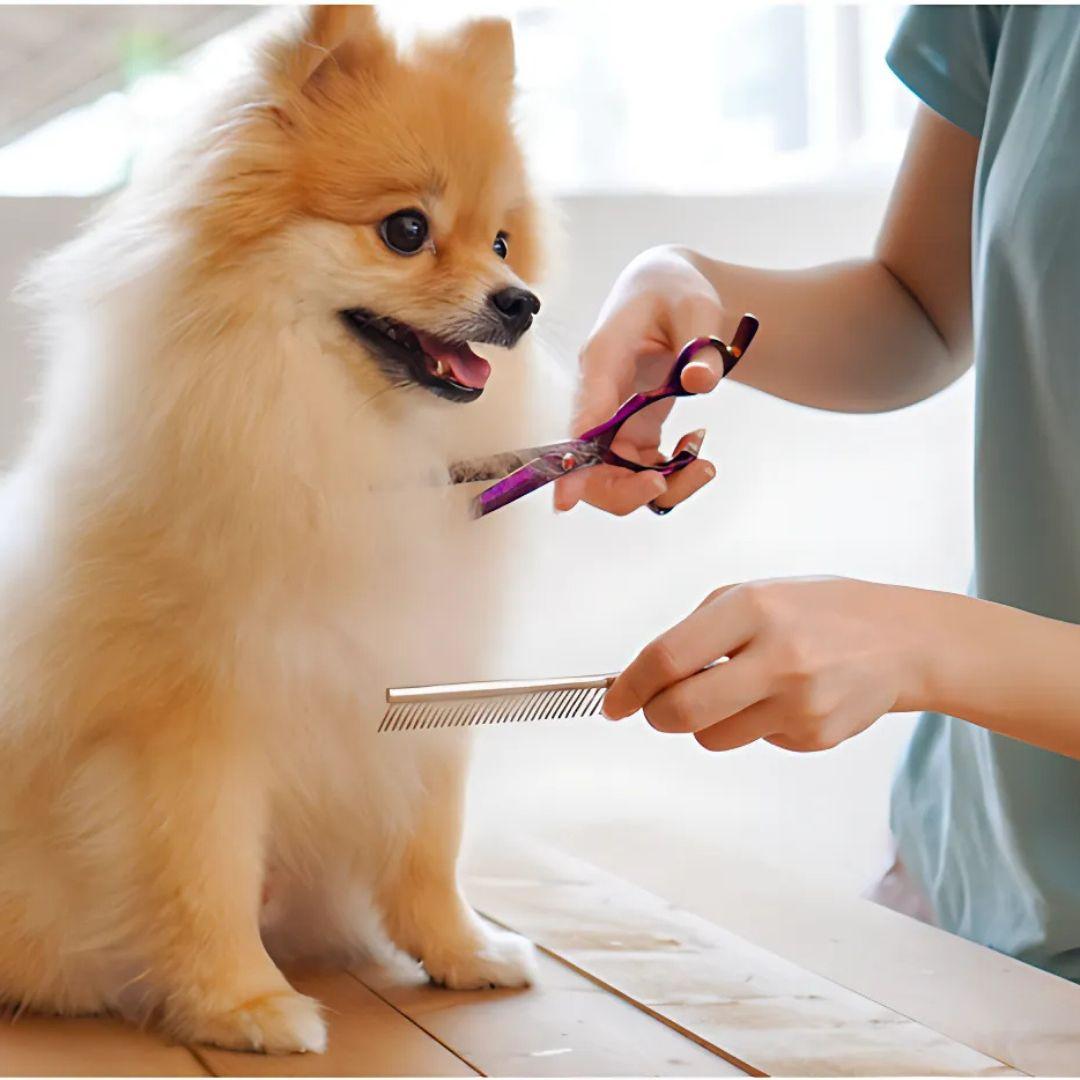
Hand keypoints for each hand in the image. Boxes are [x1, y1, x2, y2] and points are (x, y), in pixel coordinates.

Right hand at [555, 246, 729, 514]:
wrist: (669, 292)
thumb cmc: (674, 293)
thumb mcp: (696, 308)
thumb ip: (700, 346)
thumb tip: (702, 381)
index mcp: (603, 361)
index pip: (582, 420)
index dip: (570, 465)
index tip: (564, 501)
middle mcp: (599, 397)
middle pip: (591, 465)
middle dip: (627, 490)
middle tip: (673, 481)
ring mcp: (614, 419)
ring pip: (618, 477)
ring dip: (661, 486)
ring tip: (704, 464)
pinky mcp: (632, 430)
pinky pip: (642, 471)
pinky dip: (673, 473)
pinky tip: (696, 444)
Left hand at [603, 577, 931, 751]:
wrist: (903, 641)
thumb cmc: (818, 611)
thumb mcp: (755, 594)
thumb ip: (698, 630)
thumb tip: (646, 676)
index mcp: (753, 608)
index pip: (668, 658)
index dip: (630, 686)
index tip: (614, 702)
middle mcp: (777, 656)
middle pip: (682, 712)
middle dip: (655, 715)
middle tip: (656, 707)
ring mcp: (800, 702)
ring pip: (712, 737)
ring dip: (707, 720)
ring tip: (740, 689)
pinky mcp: (816, 736)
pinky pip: (754, 742)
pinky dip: (753, 725)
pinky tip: (784, 697)